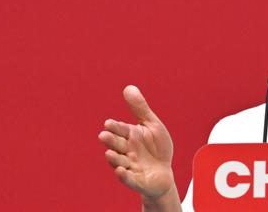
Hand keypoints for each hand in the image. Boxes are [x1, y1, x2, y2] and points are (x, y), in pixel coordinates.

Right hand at [99, 85, 175, 200]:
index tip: (108, 124)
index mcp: (130, 136)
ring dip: (114, 159)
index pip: (120, 129)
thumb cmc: (156, 148)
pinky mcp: (137, 181)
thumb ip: (140, 108)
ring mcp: (131, 166)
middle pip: (116, 145)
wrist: (164, 173)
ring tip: (110, 154)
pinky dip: (124, 176)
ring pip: (120, 162)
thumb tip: (128, 87)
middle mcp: (127, 151)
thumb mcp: (152, 125)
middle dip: (110, 141)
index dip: (114, 127)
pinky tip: (120, 171)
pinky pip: (129, 179)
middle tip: (104, 136)